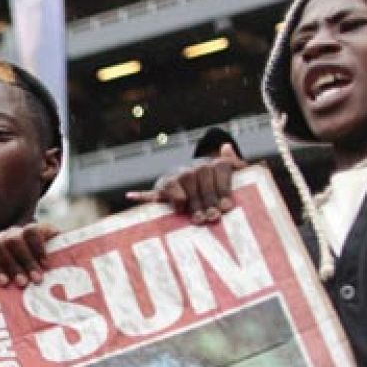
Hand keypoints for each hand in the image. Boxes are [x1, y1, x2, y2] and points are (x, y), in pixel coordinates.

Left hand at [0, 222, 57, 287]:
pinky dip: (38, 248)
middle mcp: (4, 238)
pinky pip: (33, 232)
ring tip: (36, 278)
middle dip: (11, 266)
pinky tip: (45, 264)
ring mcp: (20, 232)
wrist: (51, 270)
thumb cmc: (20, 279)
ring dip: (25, 261)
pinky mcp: (40, 228)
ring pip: (15, 240)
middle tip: (22, 283)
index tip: (3, 283)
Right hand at [127, 144, 244, 223]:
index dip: (223, 189)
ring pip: (184, 184)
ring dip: (191, 203)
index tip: (227, 207)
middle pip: (202, 178)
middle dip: (208, 200)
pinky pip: (151, 192)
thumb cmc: (219, 190)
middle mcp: (194, 167)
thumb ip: (236, 166)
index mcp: (213, 164)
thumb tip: (227, 146)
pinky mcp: (162, 188)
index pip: (219, 168)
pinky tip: (130, 196)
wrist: (197, 187)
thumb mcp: (232, 178)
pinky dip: (140, 195)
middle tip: (212, 218)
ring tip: (197, 219)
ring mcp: (177, 177)